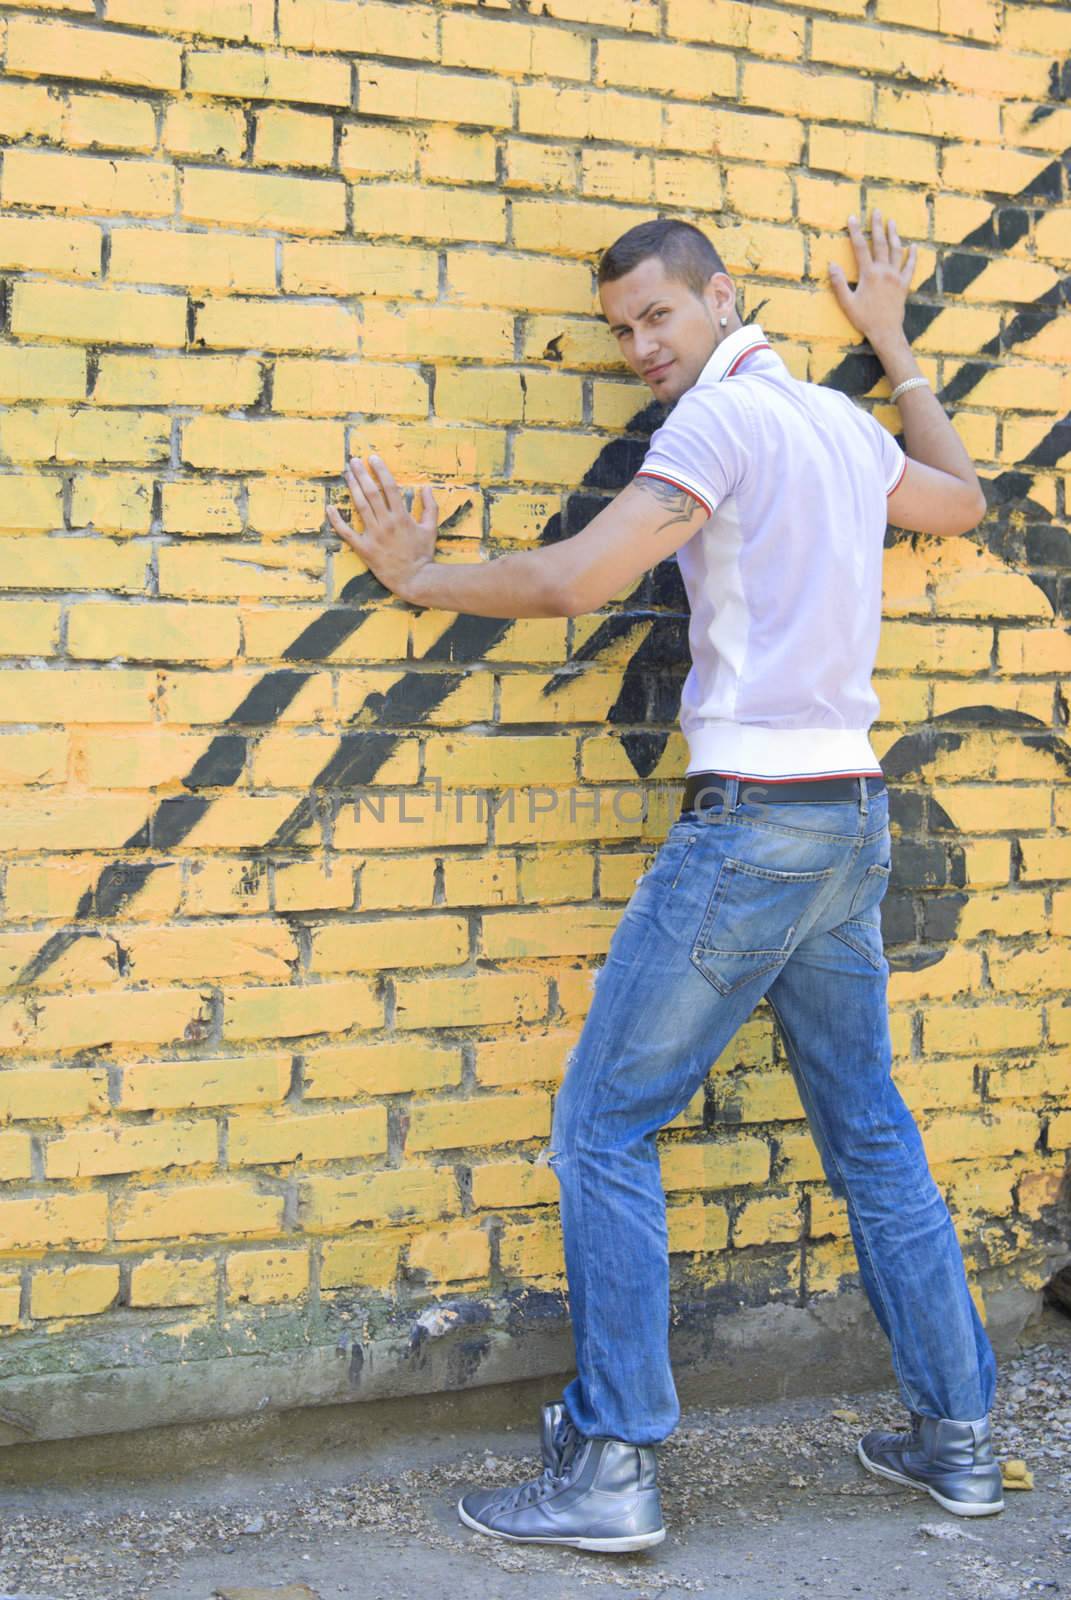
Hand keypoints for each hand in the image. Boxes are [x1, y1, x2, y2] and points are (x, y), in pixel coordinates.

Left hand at [326, 454, 438, 601]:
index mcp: (402, 516)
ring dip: (352, 487)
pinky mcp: (364, 549)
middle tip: (354, 461)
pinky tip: (329, 508)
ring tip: (347, 474)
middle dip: (362, 474)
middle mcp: (387, 523)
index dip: (381, 470)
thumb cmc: (423, 554)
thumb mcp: (431, 528)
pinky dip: (337, 520)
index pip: (390, 487)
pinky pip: (347, 533)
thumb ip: (430, 507)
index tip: (373, 458)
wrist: (415, 579)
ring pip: (360, 506)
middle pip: (372, 492)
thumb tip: (426, 487)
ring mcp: (374, 535)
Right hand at [829, 210, 917, 348]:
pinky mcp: (904, 284)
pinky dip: (912, 256)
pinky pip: (910, 267)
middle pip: (880, 243)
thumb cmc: (864, 319)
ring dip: (893, 235)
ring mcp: (896, 276)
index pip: (860, 248)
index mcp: (869, 274)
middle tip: (876, 211)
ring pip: (896, 250)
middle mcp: (884, 271)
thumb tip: (831, 265)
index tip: (852, 218)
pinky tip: (913, 247)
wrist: (886, 331)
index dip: (855, 232)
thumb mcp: (847, 303)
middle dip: (877, 226)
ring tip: (892, 222)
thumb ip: (839, 283)